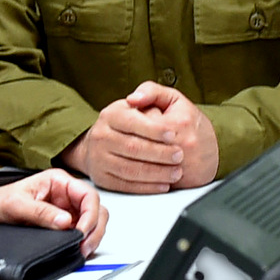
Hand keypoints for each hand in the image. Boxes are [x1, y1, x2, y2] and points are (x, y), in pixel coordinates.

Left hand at [0, 169, 108, 256]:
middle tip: (84, 246)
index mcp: (59, 182)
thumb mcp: (16, 205)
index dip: (91, 215)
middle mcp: (67, 195)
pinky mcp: (63, 223)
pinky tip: (77, 249)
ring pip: (93, 221)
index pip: (88, 196)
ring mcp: (67, 209)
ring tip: (81, 250)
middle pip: (96, 209)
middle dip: (95, 229)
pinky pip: (82, 231)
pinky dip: (84, 241)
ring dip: (92, 236)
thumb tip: (66, 222)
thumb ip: (41, 212)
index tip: (82, 232)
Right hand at [59, 82, 217, 192]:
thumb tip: (135, 97)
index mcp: (111, 115)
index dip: (154, 129)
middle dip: (159, 153)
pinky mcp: (102, 178)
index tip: (173, 134)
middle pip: (132, 147)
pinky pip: (125, 185)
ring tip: (177, 172)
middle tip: (180, 156)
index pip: (133, 122)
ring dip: (156, 173)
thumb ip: (149, 91)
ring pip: (130, 169)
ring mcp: (99, 159)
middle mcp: (101, 136)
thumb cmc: (134, 120)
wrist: (105, 142)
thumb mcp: (144, 100)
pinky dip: (147, 187)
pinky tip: (163, 184)